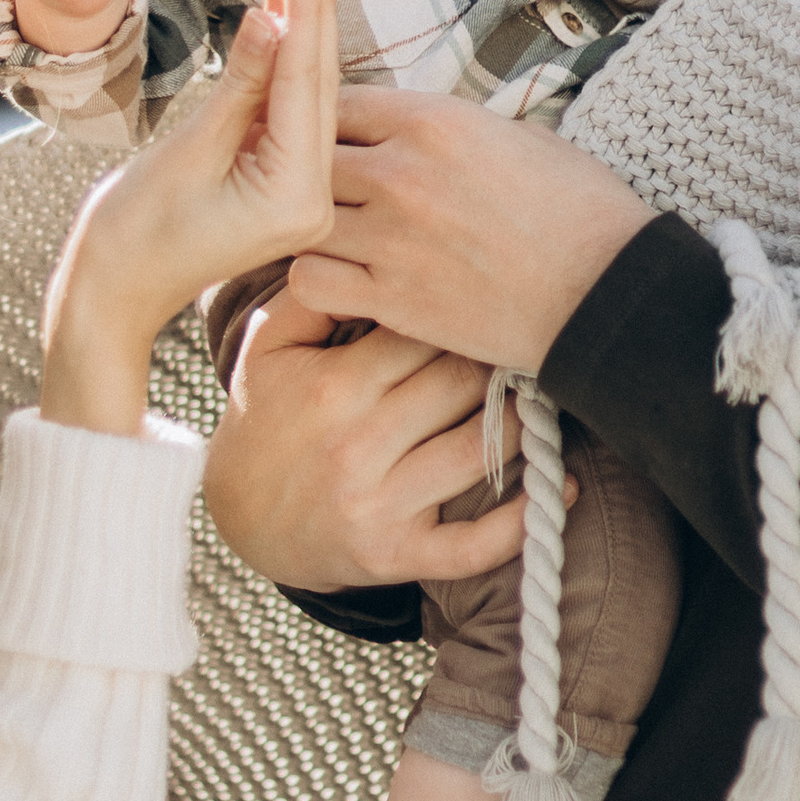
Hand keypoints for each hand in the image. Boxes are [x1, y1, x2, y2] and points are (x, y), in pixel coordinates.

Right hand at [39, 0, 339, 435]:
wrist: (114, 290)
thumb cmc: (135, 231)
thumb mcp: (187, 149)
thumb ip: (238, 84)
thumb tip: (272, 18)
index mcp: (296, 198)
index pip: (306, 85)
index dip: (306, 13)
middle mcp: (312, 200)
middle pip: (319, 86)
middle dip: (313, 13)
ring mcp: (302, 196)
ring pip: (308, 96)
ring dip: (303, 32)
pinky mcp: (282, 187)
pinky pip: (289, 114)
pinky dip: (285, 66)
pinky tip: (285, 17)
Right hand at [202, 287, 530, 591]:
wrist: (237, 518)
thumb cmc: (264, 419)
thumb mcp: (266, 349)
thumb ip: (310, 295)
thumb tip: (361, 246)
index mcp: (333, 386)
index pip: (422, 332)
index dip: (461, 310)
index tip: (492, 294)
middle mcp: (358, 444)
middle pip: (460, 385)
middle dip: (499, 358)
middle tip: (532, 335)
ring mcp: (379, 503)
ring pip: (479, 450)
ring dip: (524, 422)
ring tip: (546, 394)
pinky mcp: (395, 554)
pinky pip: (472, 545)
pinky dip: (523, 522)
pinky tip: (562, 487)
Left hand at [289, 91, 652, 377]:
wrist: (608, 293)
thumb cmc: (582, 211)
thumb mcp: (524, 136)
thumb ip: (458, 127)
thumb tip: (429, 128)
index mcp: (432, 121)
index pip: (336, 102)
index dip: (328, 121)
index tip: (335, 140)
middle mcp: (399, 173)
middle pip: (307, 158)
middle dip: (309, 172)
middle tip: (323, 191)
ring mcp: (389, 239)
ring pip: (300, 221)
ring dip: (311, 227)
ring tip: (334, 238)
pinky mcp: (392, 299)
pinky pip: (310, 283)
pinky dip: (317, 282)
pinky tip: (342, 282)